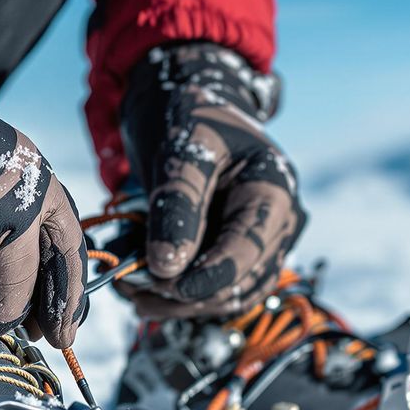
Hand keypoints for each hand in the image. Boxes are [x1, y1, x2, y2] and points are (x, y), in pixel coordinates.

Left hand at [118, 43, 305, 318]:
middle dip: (188, 292)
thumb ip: (178, 205)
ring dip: (182, 303)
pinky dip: (181, 296)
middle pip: (242, 281)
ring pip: (229, 295)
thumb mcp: (182, 148)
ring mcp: (260, 242)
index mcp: (274, 189)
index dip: (210, 274)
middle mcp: (277, 222)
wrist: (188, 106)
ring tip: (132, 293)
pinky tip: (144, 291)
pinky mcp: (237, 253)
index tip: (165, 285)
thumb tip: (167, 267)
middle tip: (133, 287)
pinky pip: (216, 289)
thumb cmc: (190, 115)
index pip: (249, 247)